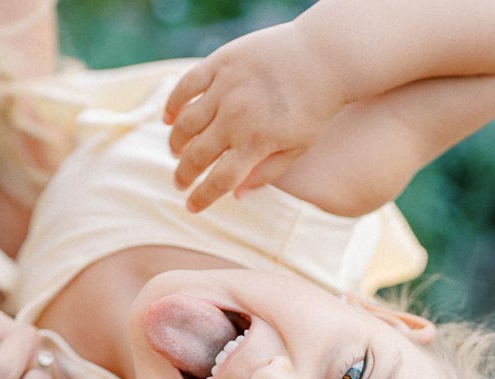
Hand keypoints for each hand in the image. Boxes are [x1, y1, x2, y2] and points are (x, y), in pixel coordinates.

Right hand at [164, 20, 344, 212]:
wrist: (325, 55)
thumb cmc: (315, 107)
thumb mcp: (298, 148)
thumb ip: (267, 173)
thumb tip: (235, 195)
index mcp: (256, 143)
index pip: (219, 180)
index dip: (202, 198)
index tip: (191, 207)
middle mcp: (237, 117)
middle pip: (197, 155)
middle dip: (183, 175)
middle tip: (179, 182)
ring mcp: (227, 87)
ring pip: (186, 123)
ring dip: (176, 143)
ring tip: (177, 152)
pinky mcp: (222, 62)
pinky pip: (187, 86)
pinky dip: (173, 104)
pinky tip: (168, 119)